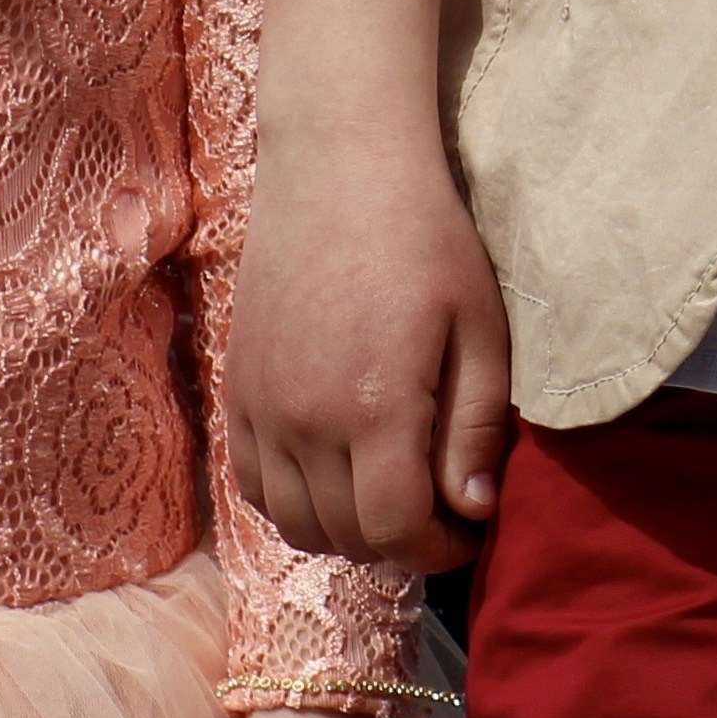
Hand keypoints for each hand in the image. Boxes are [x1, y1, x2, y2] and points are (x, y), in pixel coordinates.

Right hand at [227, 113, 514, 570]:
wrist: (339, 169)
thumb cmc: (427, 239)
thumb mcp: (479, 327)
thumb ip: (476, 426)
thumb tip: (474, 509)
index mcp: (374, 407)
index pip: (394, 530)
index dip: (438, 548)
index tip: (470, 528)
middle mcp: (305, 421)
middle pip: (343, 536)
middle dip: (399, 542)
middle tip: (438, 512)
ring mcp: (262, 409)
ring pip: (292, 522)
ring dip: (344, 531)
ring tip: (390, 495)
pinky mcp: (237, 392)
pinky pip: (252, 486)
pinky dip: (293, 503)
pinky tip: (335, 475)